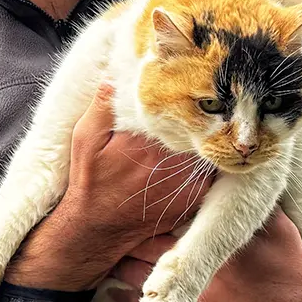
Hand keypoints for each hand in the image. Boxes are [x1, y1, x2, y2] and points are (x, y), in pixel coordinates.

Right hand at [5, 86, 213, 293]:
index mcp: (150, 142)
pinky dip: (211, 160)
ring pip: (210, 149)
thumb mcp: (86, 138)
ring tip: (215, 118)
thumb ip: (103, 106)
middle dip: (206, 112)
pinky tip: (207, 148)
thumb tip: (116, 73)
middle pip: (202, 128)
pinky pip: (212, 172)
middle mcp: (174, 162)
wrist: (96, 228)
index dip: (189, 94)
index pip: (181, 109)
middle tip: (212, 96)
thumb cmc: (90, 180)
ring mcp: (188, 182)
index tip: (192, 80)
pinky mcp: (194, 198)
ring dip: (211, 136)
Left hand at [113, 212, 301, 301]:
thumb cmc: (294, 278)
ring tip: (116, 260)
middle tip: (116, 232)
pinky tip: (123, 294)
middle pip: (140, 257)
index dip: (142, 219)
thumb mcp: (280, 231)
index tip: (132, 209)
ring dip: (127, 274)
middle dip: (128, 243)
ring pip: (138, 293)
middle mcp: (197, 285)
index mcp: (212, 252)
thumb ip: (249, 205)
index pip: (157, 229)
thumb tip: (236, 174)